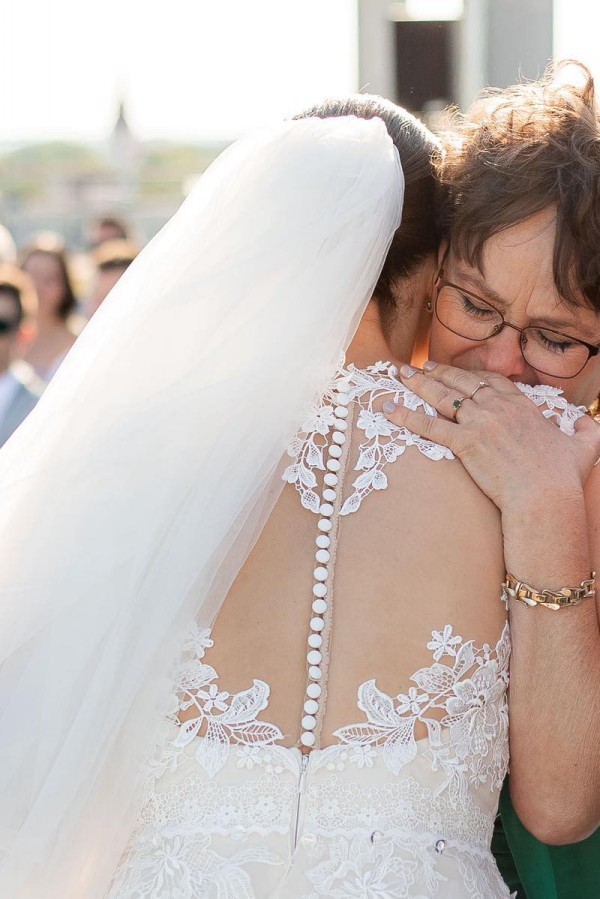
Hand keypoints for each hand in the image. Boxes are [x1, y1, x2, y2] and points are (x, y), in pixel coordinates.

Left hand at [383, 362, 599, 510]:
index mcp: (520, 404)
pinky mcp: (465, 442)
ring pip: (441, 397)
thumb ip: (585, 432)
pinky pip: (429, 425)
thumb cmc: (562, 476)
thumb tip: (588, 424)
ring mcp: (479, 422)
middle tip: (416, 367)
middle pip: (459, 383)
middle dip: (435, 373)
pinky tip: (388, 410)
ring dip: (417, 384)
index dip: (466, 375)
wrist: (545, 496)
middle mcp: (497, 407)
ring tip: (399, 375)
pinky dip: (406, 416)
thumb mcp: (583, 447)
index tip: (452, 371)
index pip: (489, 381)